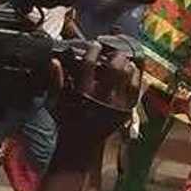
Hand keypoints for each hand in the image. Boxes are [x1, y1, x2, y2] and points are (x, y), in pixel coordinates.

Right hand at [53, 44, 140, 158]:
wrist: (81, 145)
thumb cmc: (66, 120)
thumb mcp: (55, 102)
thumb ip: (55, 81)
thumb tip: (54, 61)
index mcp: (83, 94)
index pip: (90, 64)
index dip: (94, 50)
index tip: (96, 45)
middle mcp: (101, 99)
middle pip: (114, 67)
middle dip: (115, 54)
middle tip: (114, 51)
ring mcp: (116, 106)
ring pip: (128, 76)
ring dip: (127, 64)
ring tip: (123, 60)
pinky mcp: (126, 112)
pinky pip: (136, 89)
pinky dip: (135, 78)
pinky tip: (131, 72)